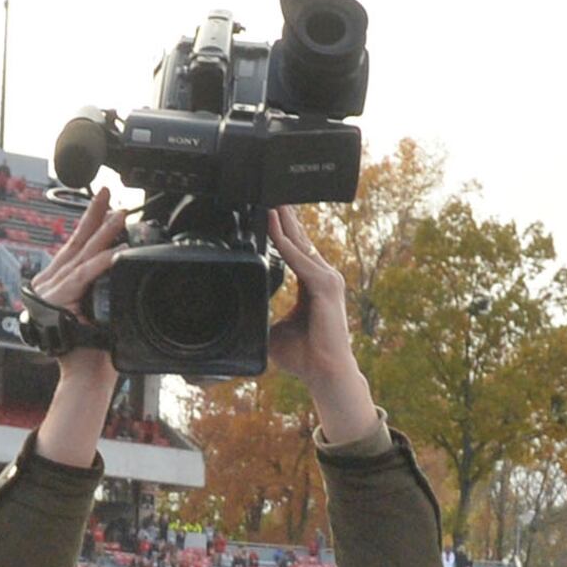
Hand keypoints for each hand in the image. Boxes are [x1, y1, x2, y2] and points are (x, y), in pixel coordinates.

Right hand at [30, 187, 127, 467]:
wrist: (83, 376)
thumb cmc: (93, 349)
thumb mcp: (98, 312)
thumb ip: (101, 289)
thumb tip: (118, 268)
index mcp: (59, 283)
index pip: (76, 246)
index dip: (89, 222)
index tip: (102, 201)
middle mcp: (51, 282)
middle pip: (76, 242)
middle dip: (93, 215)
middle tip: (108, 192)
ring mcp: (52, 291)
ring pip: (83, 255)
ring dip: (103, 233)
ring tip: (119, 214)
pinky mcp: (58, 301)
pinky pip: (84, 276)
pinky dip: (101, 263)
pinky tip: (115, 250)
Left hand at [263, 208, 381, 444]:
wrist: (326, 374)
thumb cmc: (304, 357)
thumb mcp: (275, 330)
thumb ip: (263, 315)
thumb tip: (239, 315)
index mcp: (313, 285)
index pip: (298, 250)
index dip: (284, 230)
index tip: (270, 212)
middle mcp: (324, 277)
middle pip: (301, 239)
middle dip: (285, 216)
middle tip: (270, 192)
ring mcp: (327, 279)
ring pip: (300, 242)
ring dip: (284, 219)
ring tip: (270, 198)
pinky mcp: (325, 285)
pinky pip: (299, 257)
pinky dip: (284, 239)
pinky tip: (273, 223)